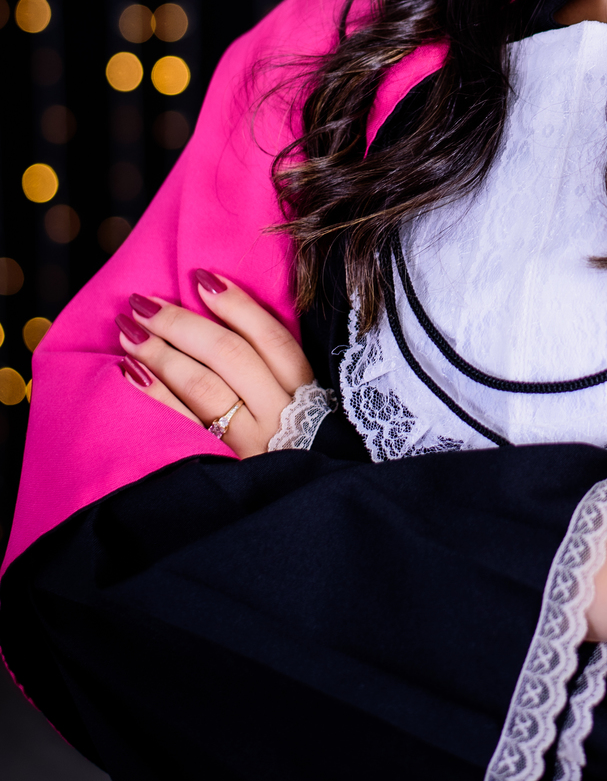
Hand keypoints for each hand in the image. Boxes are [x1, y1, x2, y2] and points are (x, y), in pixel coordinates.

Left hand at [116, 273, 313, 457]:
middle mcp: (280, 411)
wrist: (305, 502)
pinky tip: (131, 372)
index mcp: (304, 387)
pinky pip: (184, 423)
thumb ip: (271, 360)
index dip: (236, 305)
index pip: (270, 337)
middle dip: (182, 324)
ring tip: (128, 330)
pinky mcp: (226, 464)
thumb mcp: (300, 396)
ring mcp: (252, 440)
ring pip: (204, 387)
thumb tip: (216, 302)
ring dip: (161, 353)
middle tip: (143, 302)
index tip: (200, 278)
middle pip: (229, 355)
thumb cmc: (297, 434)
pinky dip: (156, 395)